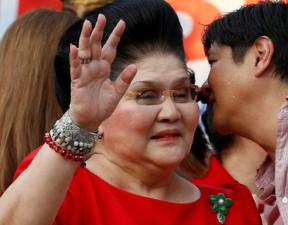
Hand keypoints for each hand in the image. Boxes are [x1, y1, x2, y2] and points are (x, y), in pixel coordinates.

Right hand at [68, 14, 135, 130]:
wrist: (91, 120)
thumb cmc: (103, 106)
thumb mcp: (118, 92)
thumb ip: (125, 79)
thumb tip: (134, 66)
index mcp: (104, 68)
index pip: (110, 48)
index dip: (115, 36)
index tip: (122, 23)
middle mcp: (94, 67)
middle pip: (97, 46)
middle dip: (100, 32)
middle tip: (102, 17)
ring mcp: (85, 72)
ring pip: (85, 52)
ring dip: (86, 38)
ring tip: (88, 24)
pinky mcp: (77, 81)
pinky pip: (75, 67)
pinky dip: (75, 58)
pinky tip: (75, 47)